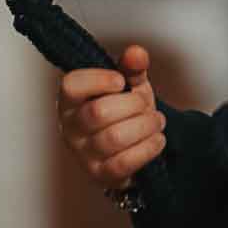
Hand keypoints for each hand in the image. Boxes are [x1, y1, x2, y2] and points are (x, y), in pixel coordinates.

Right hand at [57, 43, 164, 194]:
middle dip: (133, 105)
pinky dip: (147, 148)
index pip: (71, 86)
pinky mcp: (100, 175)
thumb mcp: (129, 85)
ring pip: (114, 138)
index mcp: (71, 100)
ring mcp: (83, 154)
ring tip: (156, 121)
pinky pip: (124, 162)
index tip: (121, 81)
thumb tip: (136, 53)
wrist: (132, 147)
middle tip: (145, 105)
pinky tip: (157, 139)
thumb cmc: (123, 112)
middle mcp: (71, 128)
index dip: (99, 80)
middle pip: (99, 112)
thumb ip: (132, 67)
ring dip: (145, 126)